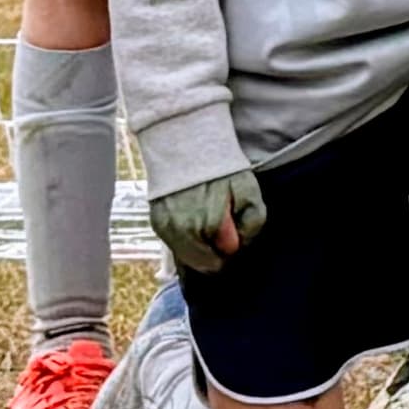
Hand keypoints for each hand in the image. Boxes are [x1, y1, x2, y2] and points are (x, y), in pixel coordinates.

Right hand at [149, 166, 267, 272]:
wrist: (186, 144)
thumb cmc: (221, 166)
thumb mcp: (249, 189)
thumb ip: (252, 221)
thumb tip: (241, 244)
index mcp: (211, 226)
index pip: (223, 259)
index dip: (232, 247)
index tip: (235, 233)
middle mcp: (186, 232)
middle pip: (205, 264)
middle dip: (217, 251)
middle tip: (223, 229)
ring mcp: (168, 229)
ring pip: (188, 259)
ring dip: (200, 249)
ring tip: (208, 223)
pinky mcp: (156, 224)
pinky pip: (174, 246)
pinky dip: (186, 241)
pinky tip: (193, 221)